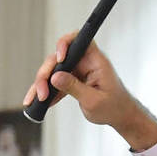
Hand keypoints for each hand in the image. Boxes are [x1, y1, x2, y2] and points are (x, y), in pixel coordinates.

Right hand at [24, 35, 156, 148]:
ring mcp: (77, 70)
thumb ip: (74, 88)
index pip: (79, 40)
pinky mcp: (72, 80)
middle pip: (58, 58)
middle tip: (42, 93)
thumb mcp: (93, 100)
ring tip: (37, 101)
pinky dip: (46, 92)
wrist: (119, 115)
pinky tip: (40, 103)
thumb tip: (55, 77)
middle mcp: (85, 62)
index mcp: (95, 60)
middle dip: (46, 74)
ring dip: (42, 84)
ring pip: (52, 70)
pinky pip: (54, 82)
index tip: (59, 58)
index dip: (65, 44)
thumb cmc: (113, 106)